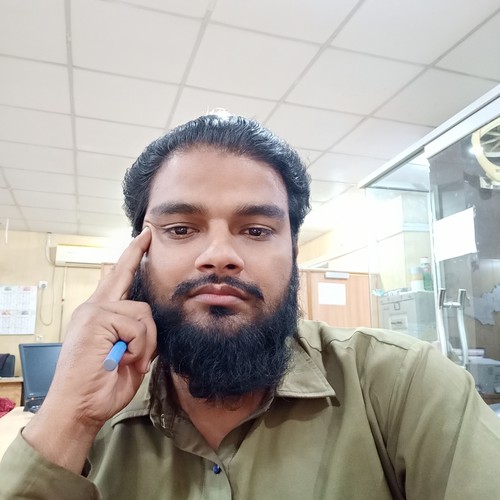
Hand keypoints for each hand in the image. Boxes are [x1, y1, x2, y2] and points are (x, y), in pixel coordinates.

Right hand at [22, 227, 156, 471]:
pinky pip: (136, 325)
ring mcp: (93, 311)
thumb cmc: (102, 386)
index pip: (116, 278)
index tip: (143, 238)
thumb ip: (136, 333)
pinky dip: (139, 346)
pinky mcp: (96, 319)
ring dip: (145, 341)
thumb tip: (148, 320)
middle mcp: (94, 308)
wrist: (79, 410)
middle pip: (123, 276)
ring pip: (142, 312)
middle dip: (136, 256)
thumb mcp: (128, 355)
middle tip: (147, 237)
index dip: (131, 257)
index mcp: (99, 315)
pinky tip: (125, 359)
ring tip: (131, 360)